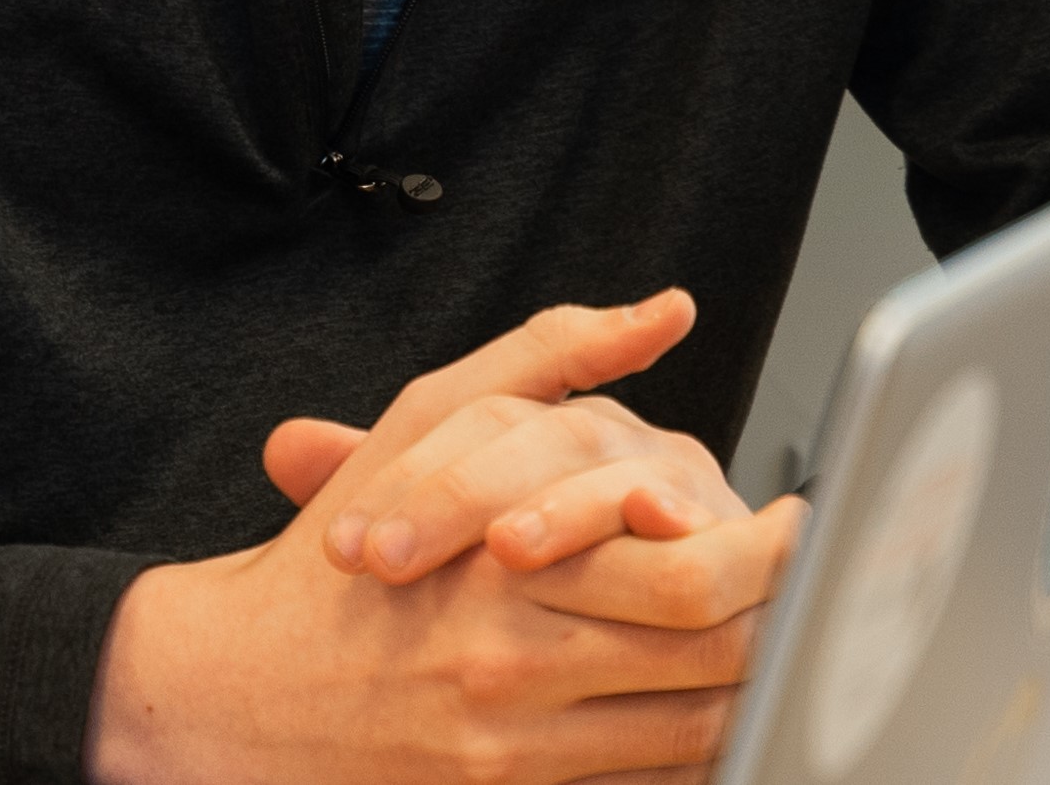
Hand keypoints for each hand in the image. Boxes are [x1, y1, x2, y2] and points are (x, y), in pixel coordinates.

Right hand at [87, 295, 813, 784]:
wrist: (229, 695)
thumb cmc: (330, 563)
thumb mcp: (421, 426)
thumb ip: (545, 355)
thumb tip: (662, 310)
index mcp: (508, 567)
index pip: (692, 571)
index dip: (776, 552)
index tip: (800, 522)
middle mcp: (519, 667)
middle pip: (718, 660)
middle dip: (792, 618)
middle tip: (819, 583)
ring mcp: (519, 753)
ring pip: (702, 732)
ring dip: (763, 687)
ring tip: (784, 637)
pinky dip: (701, 753)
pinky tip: (719, 710)